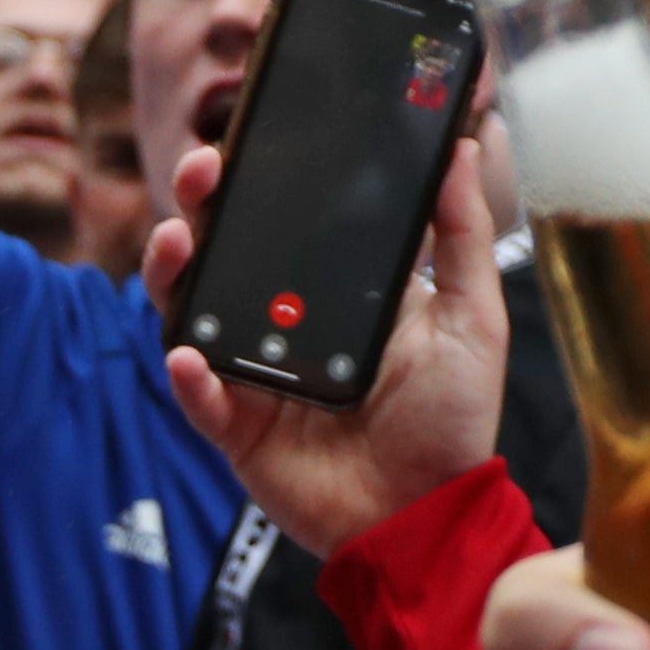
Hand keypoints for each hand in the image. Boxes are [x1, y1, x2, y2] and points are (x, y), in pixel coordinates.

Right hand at [143, 134, 508, 559]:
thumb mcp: (474, 315)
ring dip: (174, 276)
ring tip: (176, 245)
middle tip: (200, 171)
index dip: (258, 183)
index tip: (248, 137)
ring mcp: (251, 376)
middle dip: (202, 210)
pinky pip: (201, 399)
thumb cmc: (451, 418)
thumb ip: (463, 236)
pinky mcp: (236, 429)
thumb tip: (465, 147)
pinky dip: (190, 377)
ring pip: (193, 317)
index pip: (283, 225)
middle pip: (224, 258)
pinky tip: (189, 354)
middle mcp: (282, 327)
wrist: (426, 512)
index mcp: (334, 293)